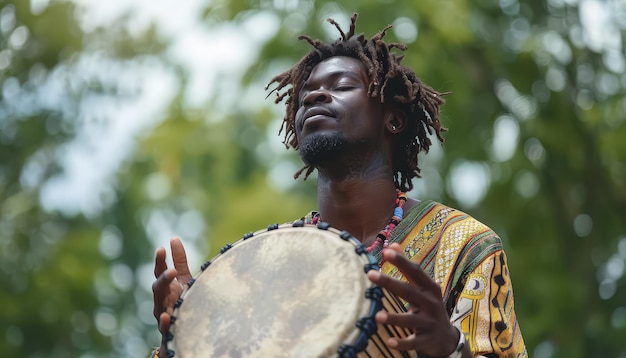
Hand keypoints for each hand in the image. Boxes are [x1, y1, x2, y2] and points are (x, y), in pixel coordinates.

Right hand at [152, 238, 192, 353]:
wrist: (184, 326)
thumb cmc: (183, 298)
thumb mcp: (183, 278)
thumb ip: (179, 260)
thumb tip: (174, 238)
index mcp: (165, 286)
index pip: (160, 272)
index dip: (159, 261)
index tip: (161, 249)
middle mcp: (161, 299)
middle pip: (158, 288)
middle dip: (164, 278)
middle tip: (172, 271)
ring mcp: (162, 314)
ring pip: (159, 305)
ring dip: (164, 297)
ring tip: (170, 289)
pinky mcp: (168, 329)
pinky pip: (165, 327)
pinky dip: (165, 322)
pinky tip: (167, 316)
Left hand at [367, 243, 461, 356]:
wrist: (446, 337)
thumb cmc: (429, 306)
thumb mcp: (423, 287)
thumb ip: (407, 267)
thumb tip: (392, 244)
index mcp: (429, 288)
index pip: (415, 271)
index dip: (401, 261)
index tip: (386, 252)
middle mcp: (430, 303)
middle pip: (408, 291)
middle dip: (389, 283)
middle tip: (371, 274)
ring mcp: (429, 322)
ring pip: (410, 319)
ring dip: (394, 318)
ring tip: (377, 316)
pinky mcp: (426, 339)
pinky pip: (413, 342)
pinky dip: (402, 343)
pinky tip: (389, 342)